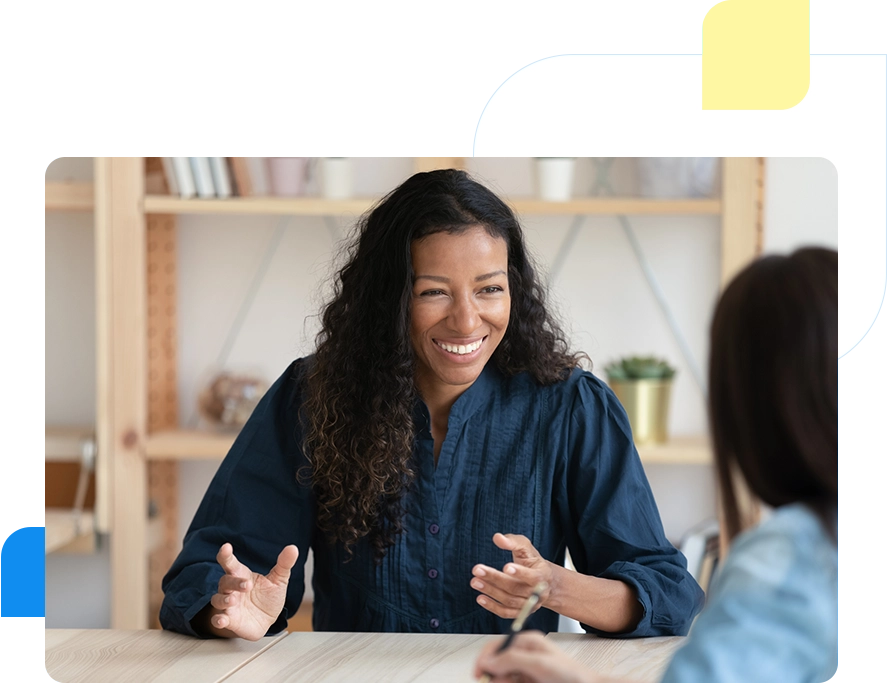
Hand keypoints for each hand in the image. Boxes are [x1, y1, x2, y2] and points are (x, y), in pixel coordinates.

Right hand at [207, 542, 298, 640]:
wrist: (267, 621)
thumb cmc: (268, 597)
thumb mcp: (278, 580)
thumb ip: (283, 564)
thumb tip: (293, 548)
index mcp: (241, 575)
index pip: (230, 563)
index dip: (226, 555)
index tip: (226, 547)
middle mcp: (231, 589)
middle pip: (225, 581)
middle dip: (235, 582)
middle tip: (247, 585)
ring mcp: (228, 604)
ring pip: (218, 599)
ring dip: (223, 600)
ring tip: (233, 600)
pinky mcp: (229, 620)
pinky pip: (218, 619)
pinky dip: (218, 619)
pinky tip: (221, 620)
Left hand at [471, 533, 554, 618]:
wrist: (544, 582)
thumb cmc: (532, 561)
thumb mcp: (526, 548)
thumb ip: (513, 542)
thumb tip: (497, 538)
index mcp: (543, 575)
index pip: (533, 576)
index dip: (519, 572)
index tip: (505, 566)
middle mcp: (538, 592)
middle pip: (515, 588)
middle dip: (495, 579)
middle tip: (477, 569)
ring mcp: (530, 604)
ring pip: (509, 600)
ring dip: (491, 591)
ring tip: (475, 581)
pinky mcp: (521, 612)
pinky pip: (506, 613)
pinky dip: (493, 607)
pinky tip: (480, 598)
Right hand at [474, 631, 598, 682]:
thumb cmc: (571, 675)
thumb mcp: (539, 664)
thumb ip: (512, 660)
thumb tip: (488, 660)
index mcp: (526, 642)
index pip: (496, 646)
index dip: (485, 659)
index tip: (479, 673)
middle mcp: (524, 654)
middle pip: (496, 663)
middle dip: (493, 674)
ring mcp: (526, 669)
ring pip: (502, 676)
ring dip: (502, 681)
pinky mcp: (528, 681)